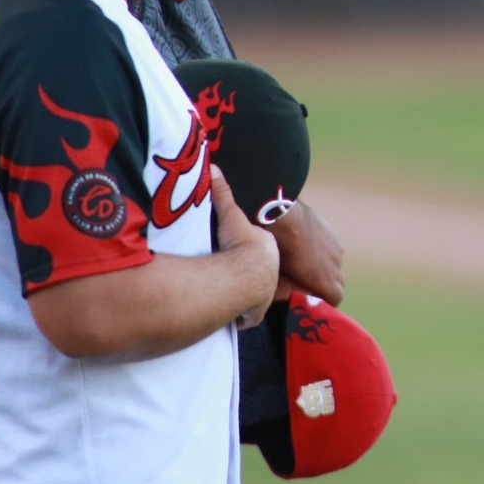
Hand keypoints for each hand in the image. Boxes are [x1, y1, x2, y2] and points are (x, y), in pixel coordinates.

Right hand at [211, 167, 278, 326]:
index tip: (230, 256)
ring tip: (226, 297)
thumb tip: (213, 167)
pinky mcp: (257, 313)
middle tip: (226, 278)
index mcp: (266, 251)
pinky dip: (239, 315)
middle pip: (255, 275)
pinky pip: (246, 315)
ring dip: (242, 299)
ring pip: (252, 297)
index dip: (242, 255)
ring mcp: (264, 295)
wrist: (248, 272)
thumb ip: (221, 194)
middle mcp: (270, 273)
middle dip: (244, 278)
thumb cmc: (241, 244)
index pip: (254, 252)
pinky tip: (229, 312)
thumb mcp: (230, 216)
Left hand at [266, 200, 345, 306]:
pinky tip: (310, 249)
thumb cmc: (279, 250)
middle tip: (313, 287)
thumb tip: (288, 298)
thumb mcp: (282, 277)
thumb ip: (291, 291)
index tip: (318, 303)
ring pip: (336, 264)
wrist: (285, 217)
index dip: (328, 302)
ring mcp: (335, 248)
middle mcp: (335, 264)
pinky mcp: (332, 234)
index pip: (337, 297)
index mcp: (325, 279)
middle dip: (329, 287)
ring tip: (310, 266)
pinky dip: (325, 253)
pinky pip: (332, 250)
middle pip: (339, 282)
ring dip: (327, 268)